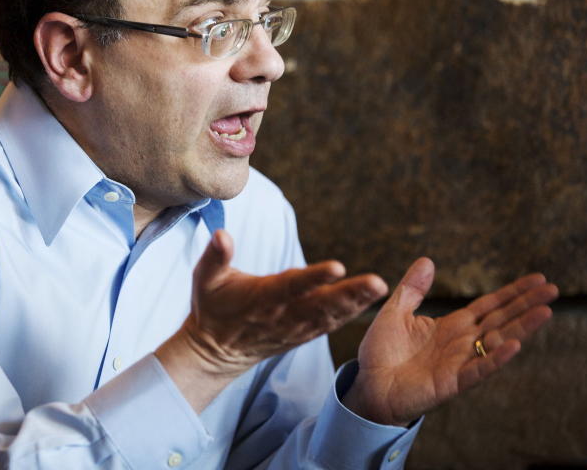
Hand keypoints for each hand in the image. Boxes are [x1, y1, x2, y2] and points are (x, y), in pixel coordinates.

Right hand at [157, 229, 387, 411]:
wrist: (215, 351)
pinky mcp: (302, 334)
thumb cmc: (212, 306)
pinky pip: (330, 324)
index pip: (291, 286)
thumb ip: (215, 257)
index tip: (337, 268)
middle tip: (378, 283)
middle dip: (350, 294)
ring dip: (357, 303)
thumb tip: (222, 235)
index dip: (314, 278)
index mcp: (261, 298)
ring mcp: (294, 328)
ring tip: (380, 288)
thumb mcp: (205, 279)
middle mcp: (282, 315)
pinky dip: (350, 314)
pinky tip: (371, 301)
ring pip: (330, 316)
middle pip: (321, 304)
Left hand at [345, 257, 558, 425]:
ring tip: (545, 312)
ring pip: (498, 342)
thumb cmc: (382, 352)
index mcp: (452, 325)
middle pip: (501, 320)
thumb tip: (428, 260)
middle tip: (553, 290)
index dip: (513, 292)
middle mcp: (463, 343)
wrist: (369, 386)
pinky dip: (496, 358)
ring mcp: (461, 363)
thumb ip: (412, 288)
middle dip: (526, 304)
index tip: (537, 279)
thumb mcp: (395, 312)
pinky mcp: (452, 383)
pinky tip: (515, 345)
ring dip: (522, 328)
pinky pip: (479, 369)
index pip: (489, 305)